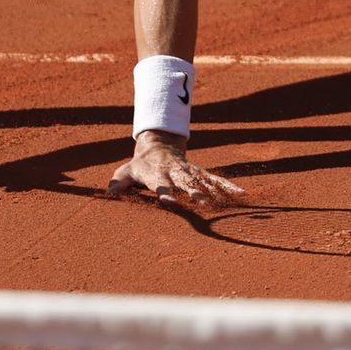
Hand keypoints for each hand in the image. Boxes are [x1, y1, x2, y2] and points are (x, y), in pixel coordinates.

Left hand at [106, 130, 246, 206]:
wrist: (159, 145)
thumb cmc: (141, 165)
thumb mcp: (127, 170)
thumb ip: (120, 181)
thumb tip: (109, 192)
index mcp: (158, 174)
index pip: (161, 185)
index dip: (164, 193)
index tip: (168, 202)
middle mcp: (176, 172)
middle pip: (186, 183)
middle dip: (194, 193)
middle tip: (202, 204)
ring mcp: (190, 172)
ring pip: (204, 182)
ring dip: (214, 192)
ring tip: (224, 203)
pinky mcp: (200, 173)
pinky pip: (216, 180)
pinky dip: (229, 187)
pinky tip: (242, 195)